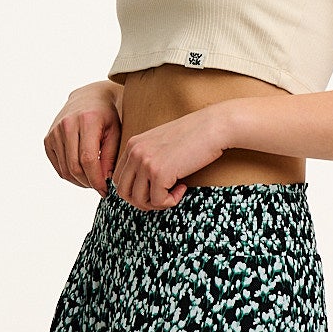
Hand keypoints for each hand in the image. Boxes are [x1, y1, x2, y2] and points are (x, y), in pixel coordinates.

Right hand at [44, 85, 120, 195]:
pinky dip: (69, 175)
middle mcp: (67, 125)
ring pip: (65, 169)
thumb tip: (104, 180)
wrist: (89, 98)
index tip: (105, 191)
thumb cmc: (107, 116)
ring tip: (92, 180)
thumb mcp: (116, 133)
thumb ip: (111, 156)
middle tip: (100, 187)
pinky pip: (57, 166)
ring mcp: (54, 132)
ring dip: (79, 182)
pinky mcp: (48, 139)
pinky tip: (82, 174)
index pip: (88, 159)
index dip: (96, 180)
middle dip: (88, 183)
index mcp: (86, 121)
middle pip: (74, 167)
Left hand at [110, 104, 232, 210]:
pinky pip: (158, 201)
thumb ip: (149, 159)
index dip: (135, 191)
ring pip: (139, 200)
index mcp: (133, 145)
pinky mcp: (159, 173)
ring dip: (158, 203)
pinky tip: (183, 187)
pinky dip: (171, 201)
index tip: (155, 189)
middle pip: (123, 192)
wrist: (213, 127)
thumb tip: (144, 186)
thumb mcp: (162, 144)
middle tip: (162, 197)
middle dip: (143, 202)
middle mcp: (135, 152)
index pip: (119, 179)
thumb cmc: (194, 136)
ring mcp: (145, 162)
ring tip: (174, 192)